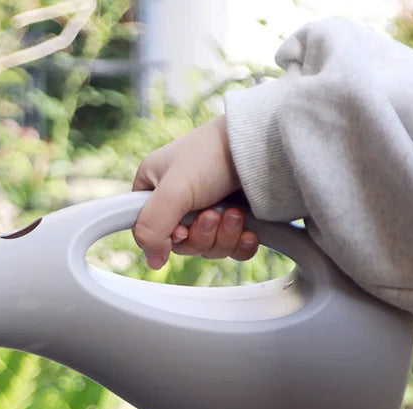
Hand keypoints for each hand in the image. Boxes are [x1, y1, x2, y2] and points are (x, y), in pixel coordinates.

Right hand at [132, 116, 258, 267]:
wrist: (262, 144)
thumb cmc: (212, 154)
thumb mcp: (172, 190)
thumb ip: (150, 227)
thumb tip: (152, 260)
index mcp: (154, 189)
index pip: (150, 232)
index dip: (167, 239)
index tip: (182, 230)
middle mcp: (179, 202)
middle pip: (182, 245)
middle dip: (201, 236)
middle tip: (212, 215)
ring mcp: (209, 211)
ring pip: (208, 248)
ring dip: (223, 237)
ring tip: (234, 213)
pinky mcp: (236, 219)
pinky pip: (233, 250)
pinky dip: (241, 244)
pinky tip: (248, 230)